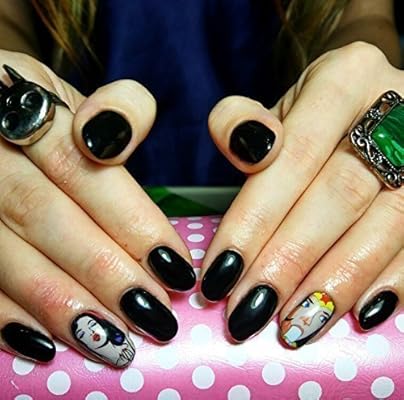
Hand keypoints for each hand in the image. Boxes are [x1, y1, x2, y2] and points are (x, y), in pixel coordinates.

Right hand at [0, 51, 195, 366]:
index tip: (174, 265)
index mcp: (26, 103)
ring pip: (8, 256)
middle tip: (154, 314)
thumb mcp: (78, 96)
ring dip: (63, 304)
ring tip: (116, 342)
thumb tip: (121, 144)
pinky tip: (49, 343)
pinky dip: (8, 316)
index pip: (84, 168)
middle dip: (104, 272)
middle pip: (46, 217)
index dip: (131, 220)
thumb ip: (120, 113)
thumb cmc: (43, 112)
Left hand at [201, 41, 402, 345]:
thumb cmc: (307, 116)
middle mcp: (396, 107)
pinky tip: (361, 314)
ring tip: (295, 325)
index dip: (253, 221)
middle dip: (290, 260)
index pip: (292, 158)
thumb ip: (238, 122)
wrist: (364, 101)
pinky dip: (394, 280)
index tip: (219, 274)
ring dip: (338, 281)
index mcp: (343, 79)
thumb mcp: (270, 108)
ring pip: (387, 224)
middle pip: (339, 195)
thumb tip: (247, 149)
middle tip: (249, 311)